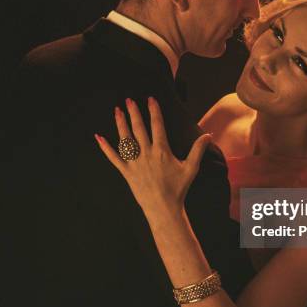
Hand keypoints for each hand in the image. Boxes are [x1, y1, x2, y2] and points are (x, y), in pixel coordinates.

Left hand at [94, 97, 212, 220]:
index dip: (154, 111)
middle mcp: (146, 154)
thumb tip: (208, 135)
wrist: (163, 208)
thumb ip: (198, 150)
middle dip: (134, 113)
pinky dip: (105, 148)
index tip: (151, 99)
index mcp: (162, 151)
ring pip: (125, 139)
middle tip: (129, 100)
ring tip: (117, 110)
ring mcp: (135, 163)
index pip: (157, 125)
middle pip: (138, 129)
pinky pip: (114, 158)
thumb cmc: (178, 188)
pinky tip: (99, 138)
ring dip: (120, 124)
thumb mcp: (191, 168)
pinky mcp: (126, 172)